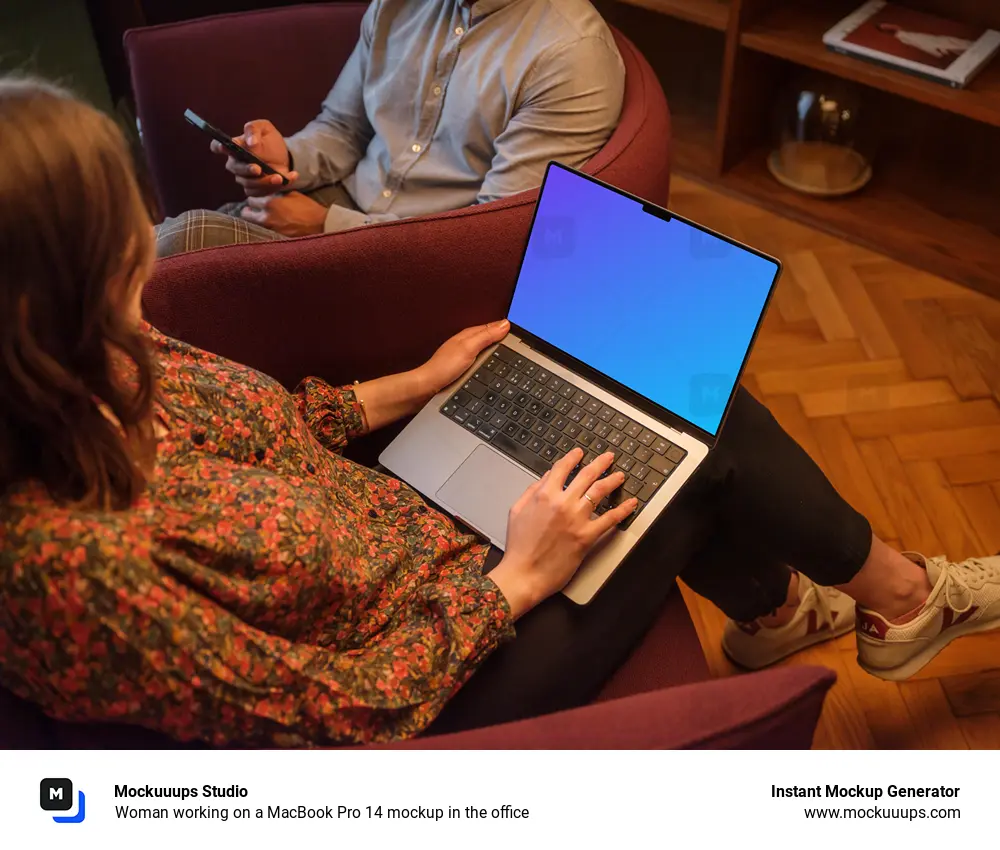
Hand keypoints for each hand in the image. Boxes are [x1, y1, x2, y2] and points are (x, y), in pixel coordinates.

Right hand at [212, 119, 297, 196]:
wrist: (284, 156)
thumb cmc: (269, 140)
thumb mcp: (264, 128)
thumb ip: (254, 130)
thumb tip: (251, 142)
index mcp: (235, 146)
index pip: (218, 146)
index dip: (219, 147)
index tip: (225, 147)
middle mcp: (236, 164)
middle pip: (235, 168)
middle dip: (246, 169)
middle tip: (258, 168)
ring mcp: (245, 178)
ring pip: (248, 184)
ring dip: (264, 182)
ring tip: (279, 178)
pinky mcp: (255, 190)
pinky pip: (260, 193)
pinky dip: (275, 188)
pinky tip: (288, 179)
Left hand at [240, 192, 327, 236]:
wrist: (321, 225)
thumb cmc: (309, 208)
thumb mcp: (293, 195)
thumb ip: (277, 194)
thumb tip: (270, 194)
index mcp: (270, 203)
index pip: (251, 200)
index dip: (254, 200)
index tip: (257, 201)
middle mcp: (266, 217)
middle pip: (246, 214)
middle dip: (250, 211)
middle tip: (254, 211)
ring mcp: (270, 230)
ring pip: (253, 225)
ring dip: (256, 221)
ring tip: (261, 219)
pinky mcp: (276, 239)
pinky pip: (263, 233)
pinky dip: (264, 230)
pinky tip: (270, 227)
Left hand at [413, 320, 510, 396]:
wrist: (428, 387)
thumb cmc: (444, 368)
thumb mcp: (469, 348)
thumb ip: (486, 336)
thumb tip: (504, 324)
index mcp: (468, 335)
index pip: (491, 327)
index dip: (504, 328)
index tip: (518, 331)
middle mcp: (466, 344)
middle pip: (489, 338)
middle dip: (502, 338)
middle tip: (518, 340)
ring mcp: (464, 357)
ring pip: (485, 350)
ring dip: (495, 351)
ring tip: (509, 352)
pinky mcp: (463, 369)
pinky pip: (480, 362)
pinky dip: (488, 363)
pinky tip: (492, 369)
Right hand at [489, 449, 638, 617]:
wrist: (524, 573)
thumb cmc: (519, 546)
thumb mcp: (517, 511)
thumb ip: (531, 491)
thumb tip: (545, 478)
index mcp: (544, 495)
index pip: (562, 468)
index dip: (573, 458)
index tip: (580, 453)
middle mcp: (562, 503)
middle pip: (586, 475)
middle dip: (600, 463)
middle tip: (608, 457)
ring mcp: (576, 519)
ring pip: (600, 491)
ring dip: (613, 480)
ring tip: (620, 476)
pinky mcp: (587, 536)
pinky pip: (610, 519)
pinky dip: (623, 509)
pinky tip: (631, 503)